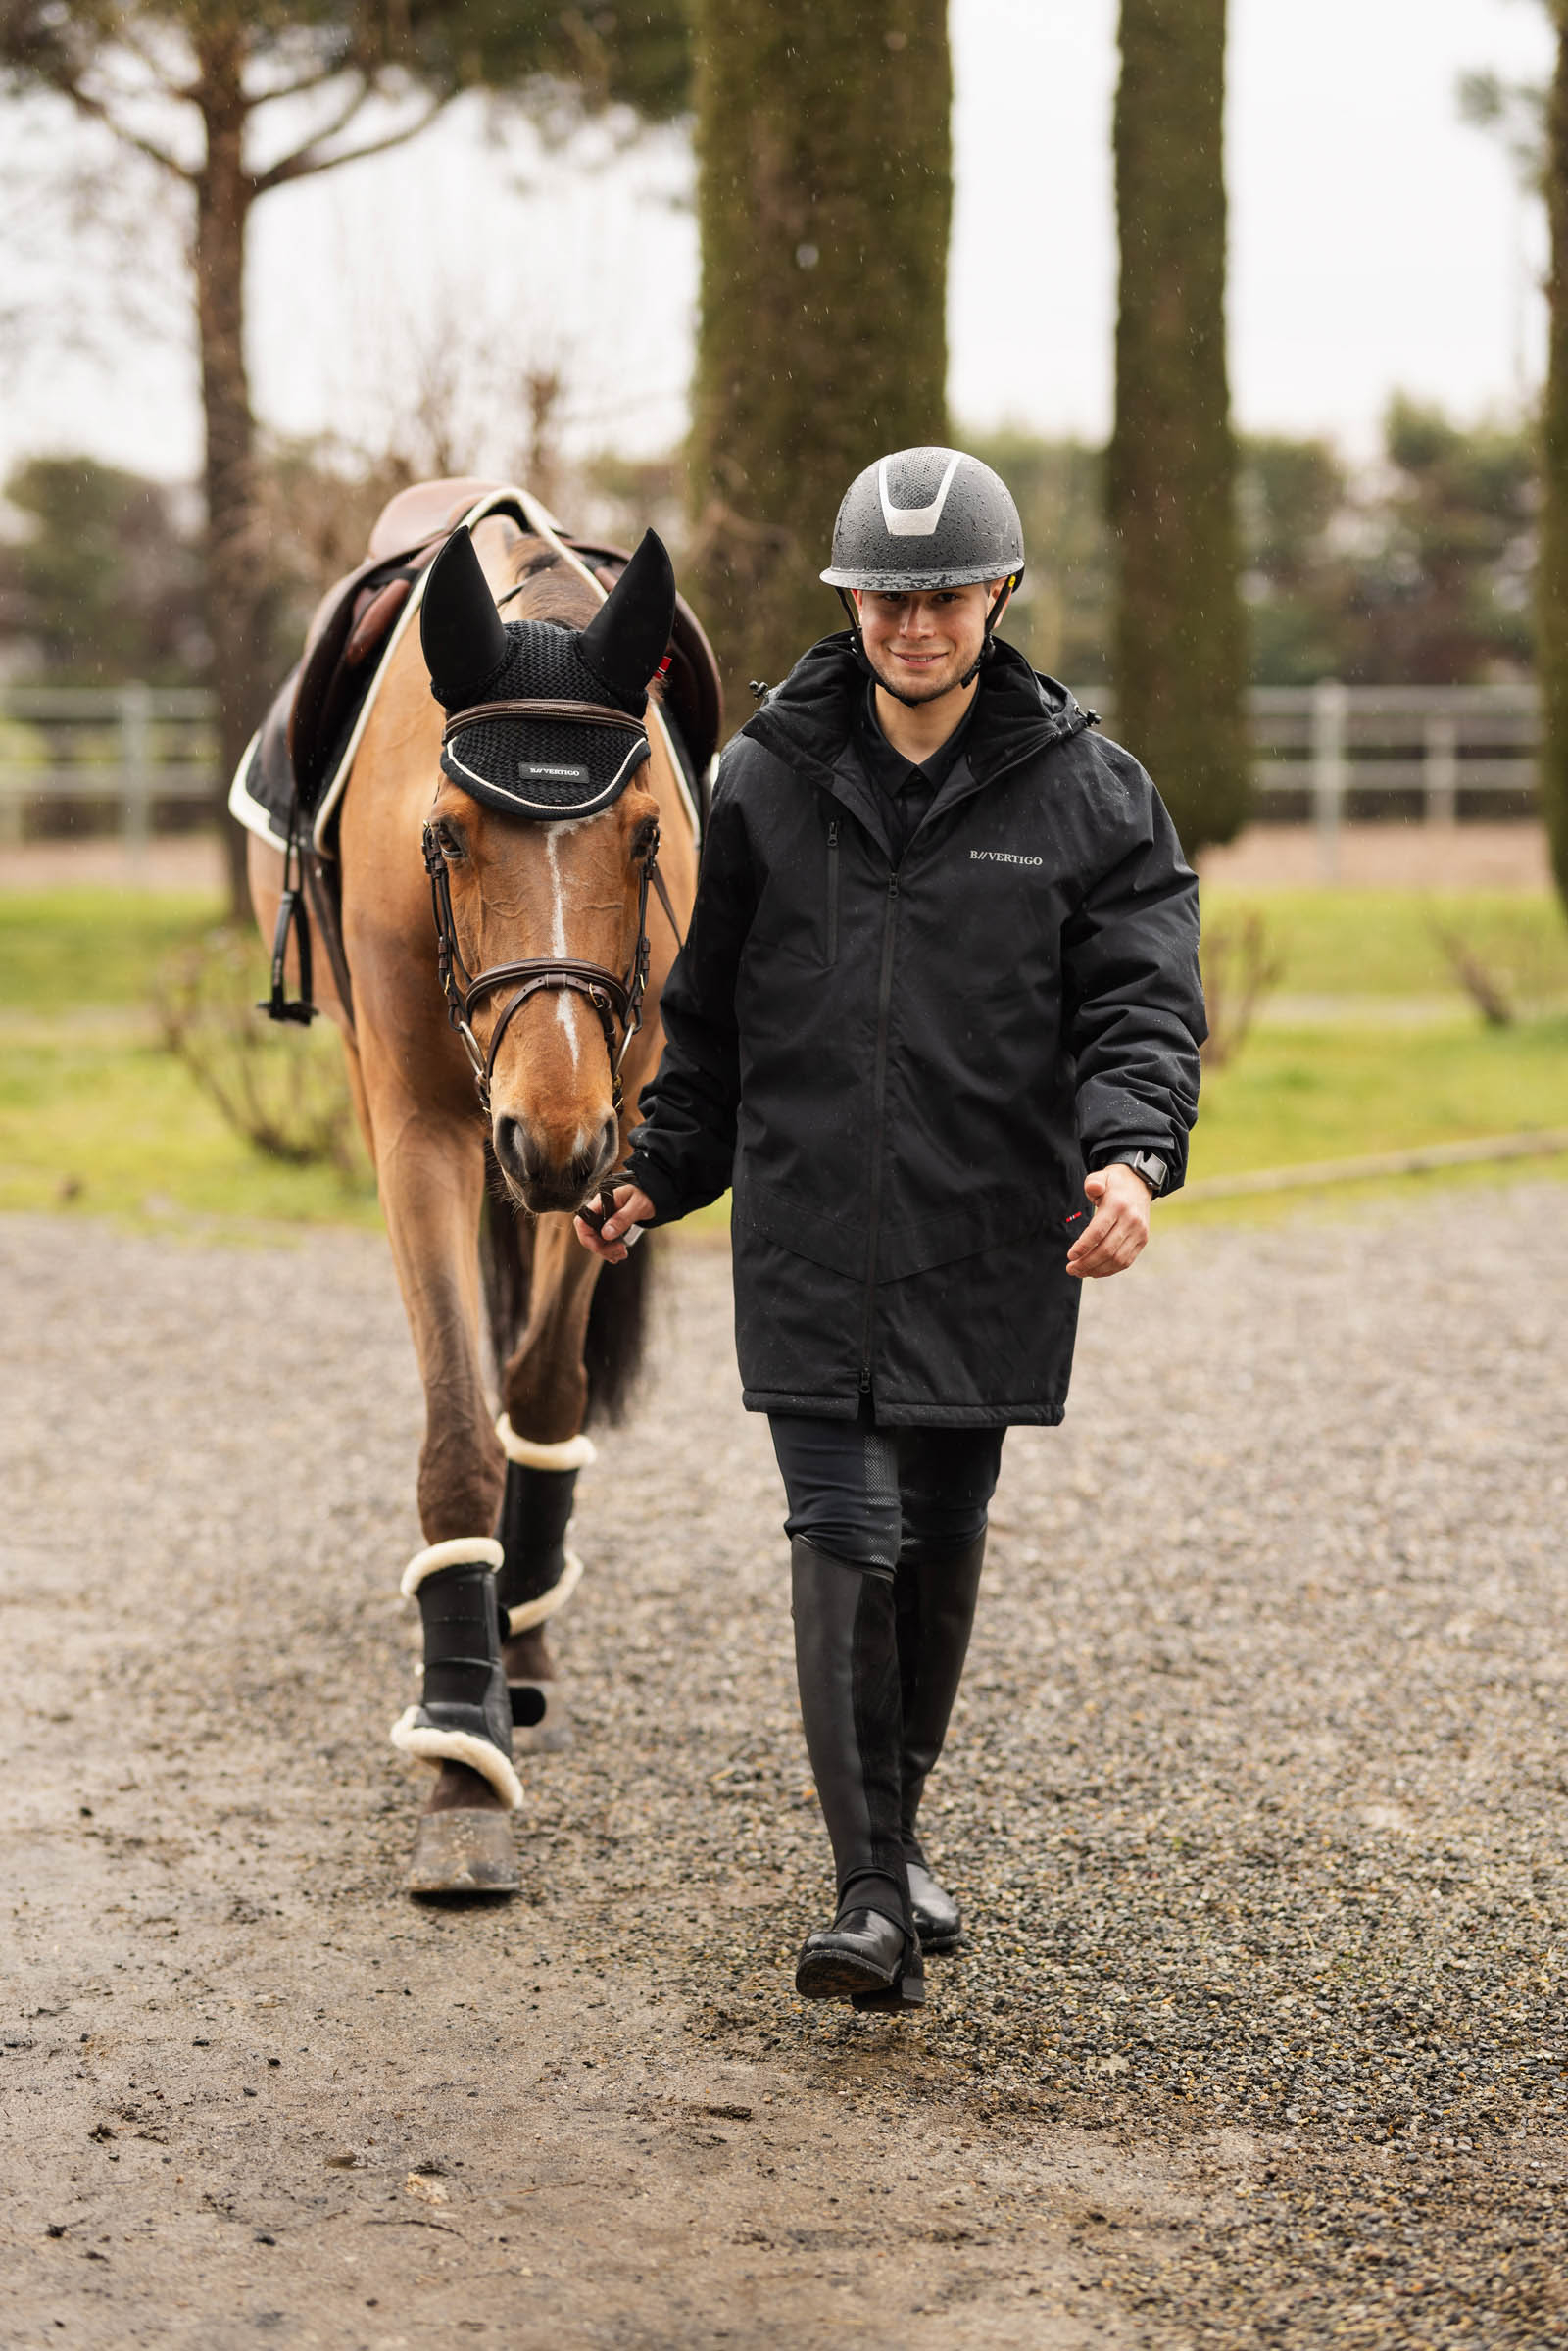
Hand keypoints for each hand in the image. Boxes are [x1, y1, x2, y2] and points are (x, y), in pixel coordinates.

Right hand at [573, 1183, 655, 1262]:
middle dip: (602, 1248)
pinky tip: (619, 1253)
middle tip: (619, 1252)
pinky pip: (603, 1240)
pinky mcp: (609, 1225)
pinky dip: (610, 1250)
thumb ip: (622, 1218)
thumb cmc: (645, 1195)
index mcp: (600, 1202)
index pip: (582, 1222)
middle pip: (588, 1235)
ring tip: (621, 1254)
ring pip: (595, 1240)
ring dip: (606, 1251)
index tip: (604, 1247)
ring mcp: (603, 1219)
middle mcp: (598, 1211)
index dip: (589, 1238)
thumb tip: (606, 1234)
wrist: (653, 1195)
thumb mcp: (637, 1206)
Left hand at [1065, 1163, 1152, 1280]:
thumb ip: (1093, 1182)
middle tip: (1071, 1269)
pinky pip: (1126, 1261)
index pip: (1098, 1231)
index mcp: (1118, 1206)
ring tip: (1080, 1272)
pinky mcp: (1142, 1240)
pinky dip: (1109, 1270)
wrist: (1140, 1184)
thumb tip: (1093, 1189)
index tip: (1070, 1256)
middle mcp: (1131, 1220)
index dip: (1083, 1246)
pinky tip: (1095, 1271)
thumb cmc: (1114, 1183)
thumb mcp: (1102, 1176)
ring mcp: (1139, 1232)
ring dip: (1097, 1270)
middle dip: (1087, 1263)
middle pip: (1107, 1249)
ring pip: (1117, 1259)